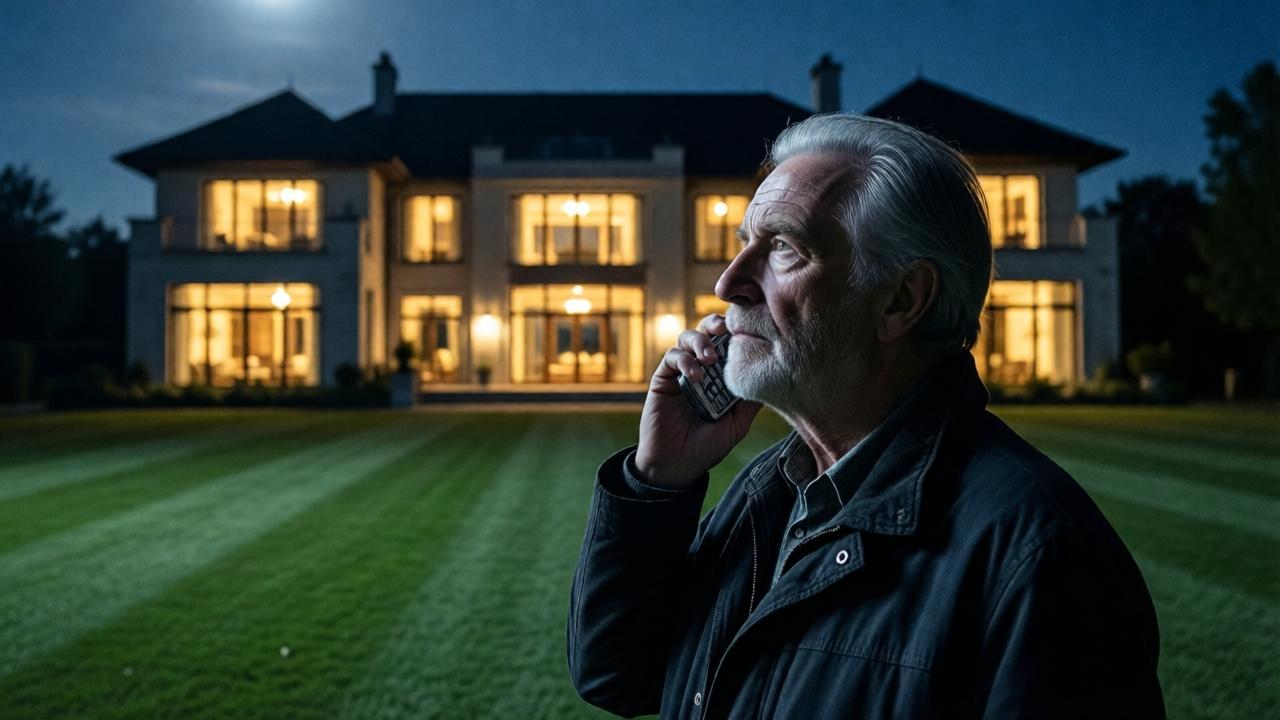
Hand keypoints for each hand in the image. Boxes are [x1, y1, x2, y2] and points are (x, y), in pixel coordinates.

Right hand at [634, 314, 762, 488]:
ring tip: (709, 357)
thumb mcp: (738, 424)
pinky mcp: (663, 378)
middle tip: (725, 328)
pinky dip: (684, 360)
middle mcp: (701, 368)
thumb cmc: (708, 446)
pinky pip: (671, 357)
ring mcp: (681, 372)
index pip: (728, 343)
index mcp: (720, 376)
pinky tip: (695, 376)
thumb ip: (750, 402)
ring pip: (687, 338)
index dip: (735, 331)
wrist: (677, 465)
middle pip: (707, 332)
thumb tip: (773, 378)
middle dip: (715, 324)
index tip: (746, 327)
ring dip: (700, 341)